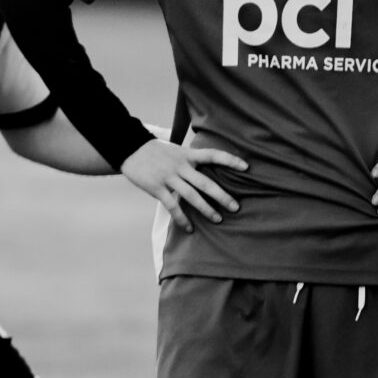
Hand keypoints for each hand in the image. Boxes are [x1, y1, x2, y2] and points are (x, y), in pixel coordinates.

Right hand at [120, 139, 247, 231]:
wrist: (130, 149)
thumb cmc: (157, 150)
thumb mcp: (177, 149)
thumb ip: (191, 158)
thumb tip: (208, 165)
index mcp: (188, 154)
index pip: (213, 155)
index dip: (231, 160)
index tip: (247, 167)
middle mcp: (181, 166)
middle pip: (206, 182)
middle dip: (222, 195)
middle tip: (236, 207)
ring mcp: (169, 177)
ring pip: (191, 196)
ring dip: (206, 209)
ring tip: (218, 219)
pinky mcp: (157, 188)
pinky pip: (172, 206)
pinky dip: (182, 218)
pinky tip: (190, 228)